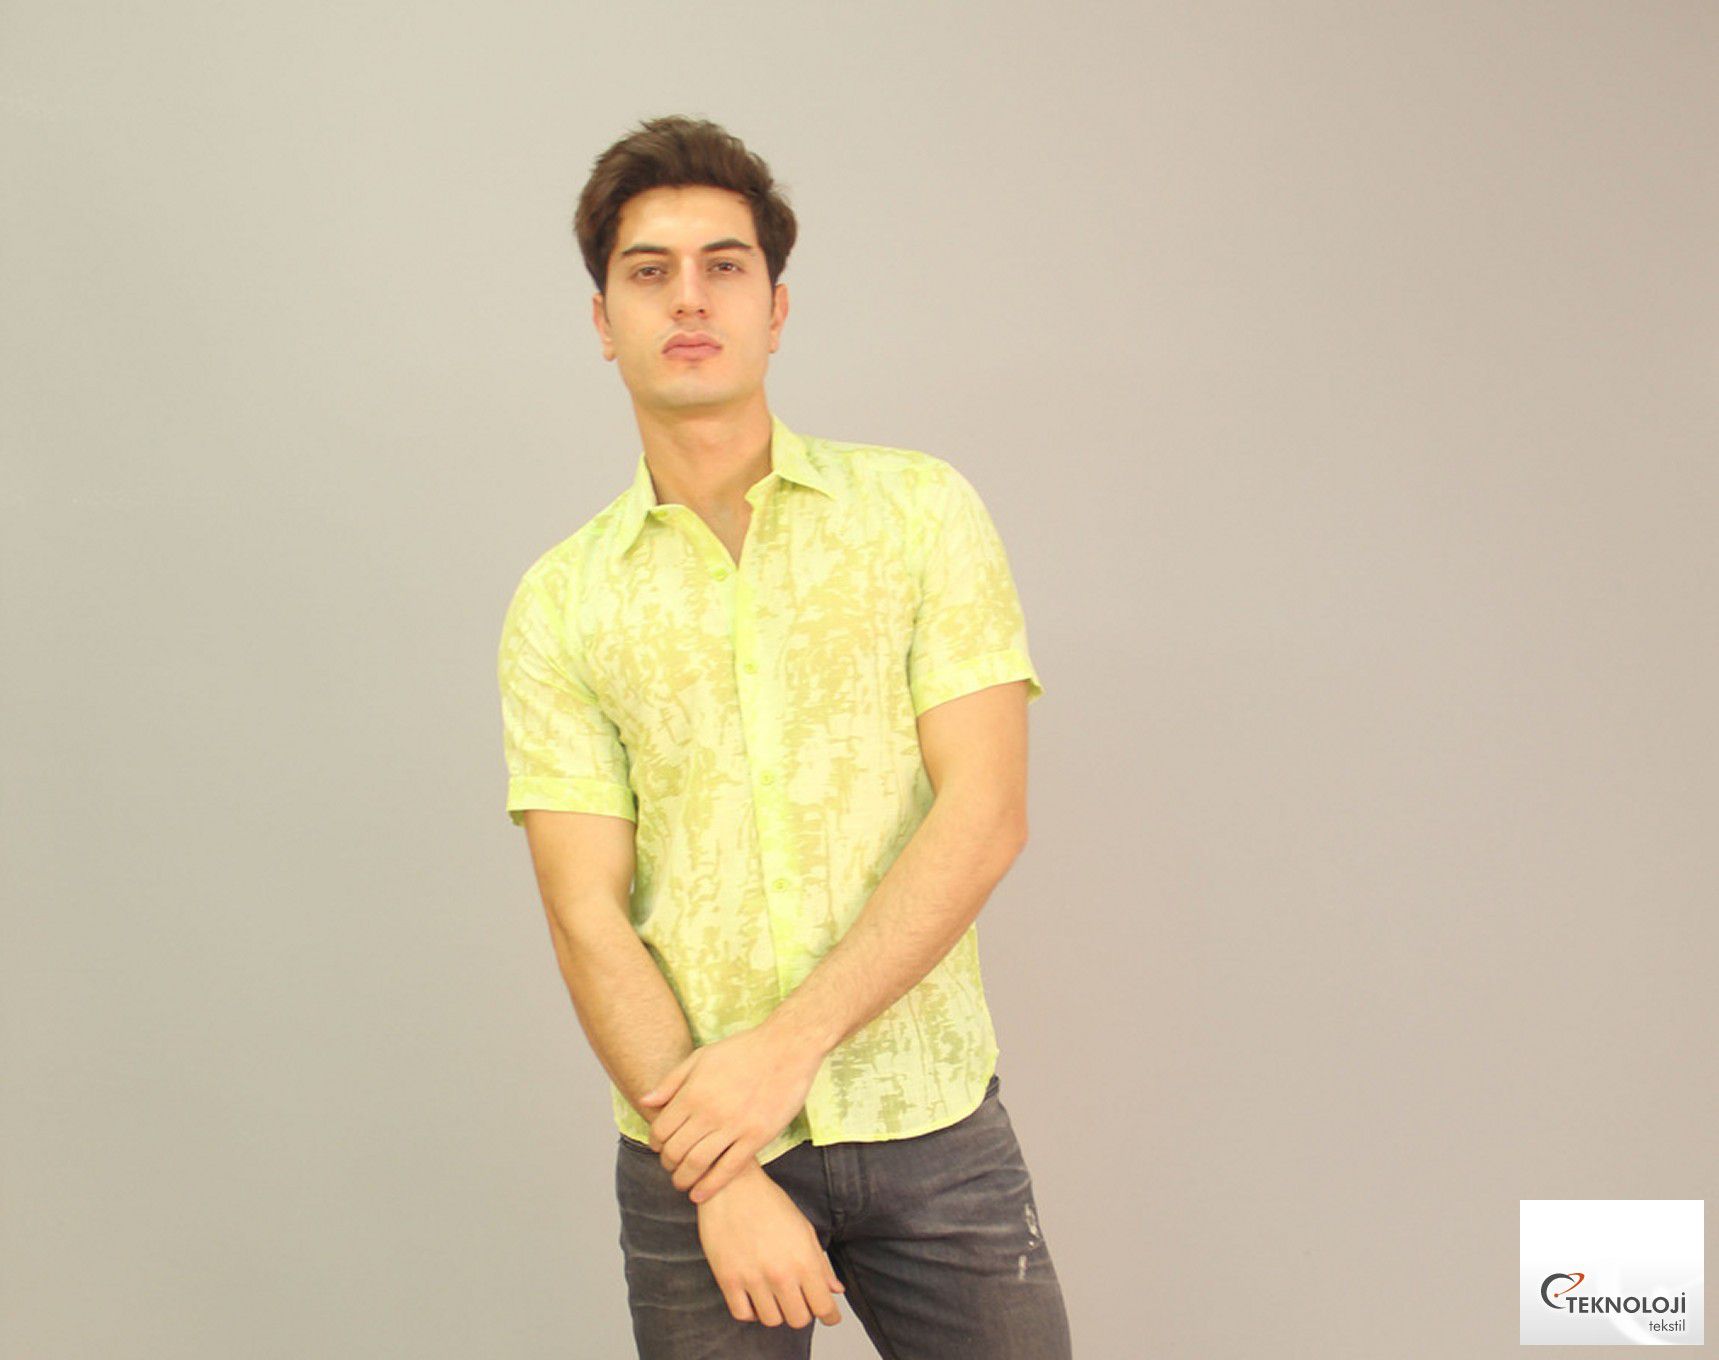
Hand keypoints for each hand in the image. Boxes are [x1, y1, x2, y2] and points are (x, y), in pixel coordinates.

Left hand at [638, 1023, 821, 1202]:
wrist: (786, 1048)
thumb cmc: (743, 1050)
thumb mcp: (702, 1057)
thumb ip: (672, 1081)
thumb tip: (645, 1101)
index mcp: (693, 1092)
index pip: (661, 1130)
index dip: (655, 1143)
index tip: (660, 1147)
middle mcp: (709, 1112)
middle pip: (675, 1151)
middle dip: (668, 1164)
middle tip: (671, 1167)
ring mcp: (733, 1126)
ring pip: (698, 1164)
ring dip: (684, 1179)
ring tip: (682, 1182)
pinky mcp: (756, 1137)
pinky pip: (728, 1169)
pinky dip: (710, 1186)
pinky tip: (700, 1194)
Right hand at [696, 1162, 844, 1328]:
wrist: (732, 1186)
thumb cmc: (770, 1203)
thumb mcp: (804, 1229)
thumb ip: (820, 1264)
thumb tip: (836, 1290)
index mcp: (804, 1260)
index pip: (823, 1306)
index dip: (830, 1315)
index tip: (829, 1316)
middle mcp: (780, 1273)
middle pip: (798, 1319)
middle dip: (803, 1312)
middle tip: (799, 1300)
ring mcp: (753, 1278)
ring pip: (771, 1321)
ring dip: (776, 1312)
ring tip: (775, 1296)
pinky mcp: (728, 1279)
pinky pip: (743, 1315)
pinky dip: (751, 1312)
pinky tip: (754, 1298)